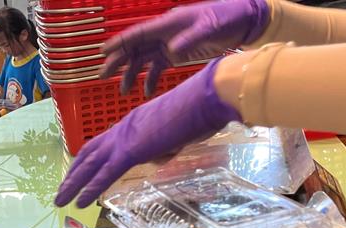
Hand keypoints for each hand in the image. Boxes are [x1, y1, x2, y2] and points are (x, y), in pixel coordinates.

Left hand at [55, 58, 240, 207]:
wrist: (204, 99)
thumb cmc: (199, 112)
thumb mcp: (176, 132)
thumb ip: (163, 144)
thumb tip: (161, 155)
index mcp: (132, 122)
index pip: (102, 142)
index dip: (87, 158)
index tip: (77, 170)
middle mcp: (122, 128)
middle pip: (89, 153)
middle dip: (73, 173)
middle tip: (61, 190)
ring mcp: (124, 138)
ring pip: (89, 165)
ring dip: (72, 184)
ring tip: (59, 201)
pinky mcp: (131, 151)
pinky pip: (105, 175)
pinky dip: (90, 190)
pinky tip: (79, 203)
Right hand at [101, 0, 269, 94]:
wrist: (243, 22)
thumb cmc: (226, 17)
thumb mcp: (209, 26)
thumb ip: (190, 38)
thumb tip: (171, 50)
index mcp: (168, 23)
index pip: (137, 33)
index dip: (119, 43)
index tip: (103, 52)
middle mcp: (164, 34)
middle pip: (134, 48)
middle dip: (118, 61)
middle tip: (103, 75)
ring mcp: (169, 44)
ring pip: (142, 60)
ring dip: (131, 74)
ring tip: (122, 91)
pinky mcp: (176, 55)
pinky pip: (157, 68)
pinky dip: (150, 80)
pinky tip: (147, 92)